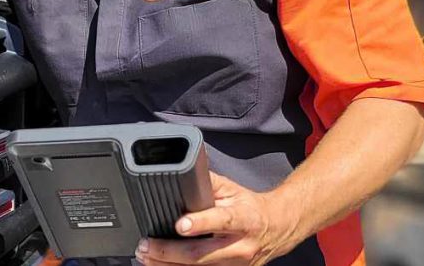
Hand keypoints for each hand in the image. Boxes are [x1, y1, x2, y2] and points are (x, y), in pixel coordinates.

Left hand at [134, 172, 299, 265]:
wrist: (278, 229)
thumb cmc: (250, 207)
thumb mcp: (231, 189)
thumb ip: (207, 181)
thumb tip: (184, 166)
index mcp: (243, 219)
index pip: (221, 221)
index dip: (200, 223)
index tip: (179, 225)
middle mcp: (240, 246)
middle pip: (201, 255)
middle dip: (169, 251)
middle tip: (146, 244)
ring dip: (167, 265)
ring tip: (145, 256)